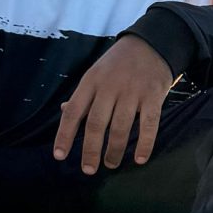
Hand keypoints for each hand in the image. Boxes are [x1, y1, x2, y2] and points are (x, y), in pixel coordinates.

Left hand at [54, 35, 175, 173]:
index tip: (59, 156)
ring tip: (111, 164)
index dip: (65, 134)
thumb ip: (83, 95)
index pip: (74, 111)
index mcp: (91, 81)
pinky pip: (148, 124)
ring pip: (120, 127)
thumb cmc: (119, 63)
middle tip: (88, 170)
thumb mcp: (96, 73)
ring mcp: (132, 91)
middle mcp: (110, 86)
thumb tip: (65, 112)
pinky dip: (144, 144)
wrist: (152, 43)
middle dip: (90, 150)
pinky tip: (139, 159)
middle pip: (96, 123)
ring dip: (114, 150)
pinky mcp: (153, 96)